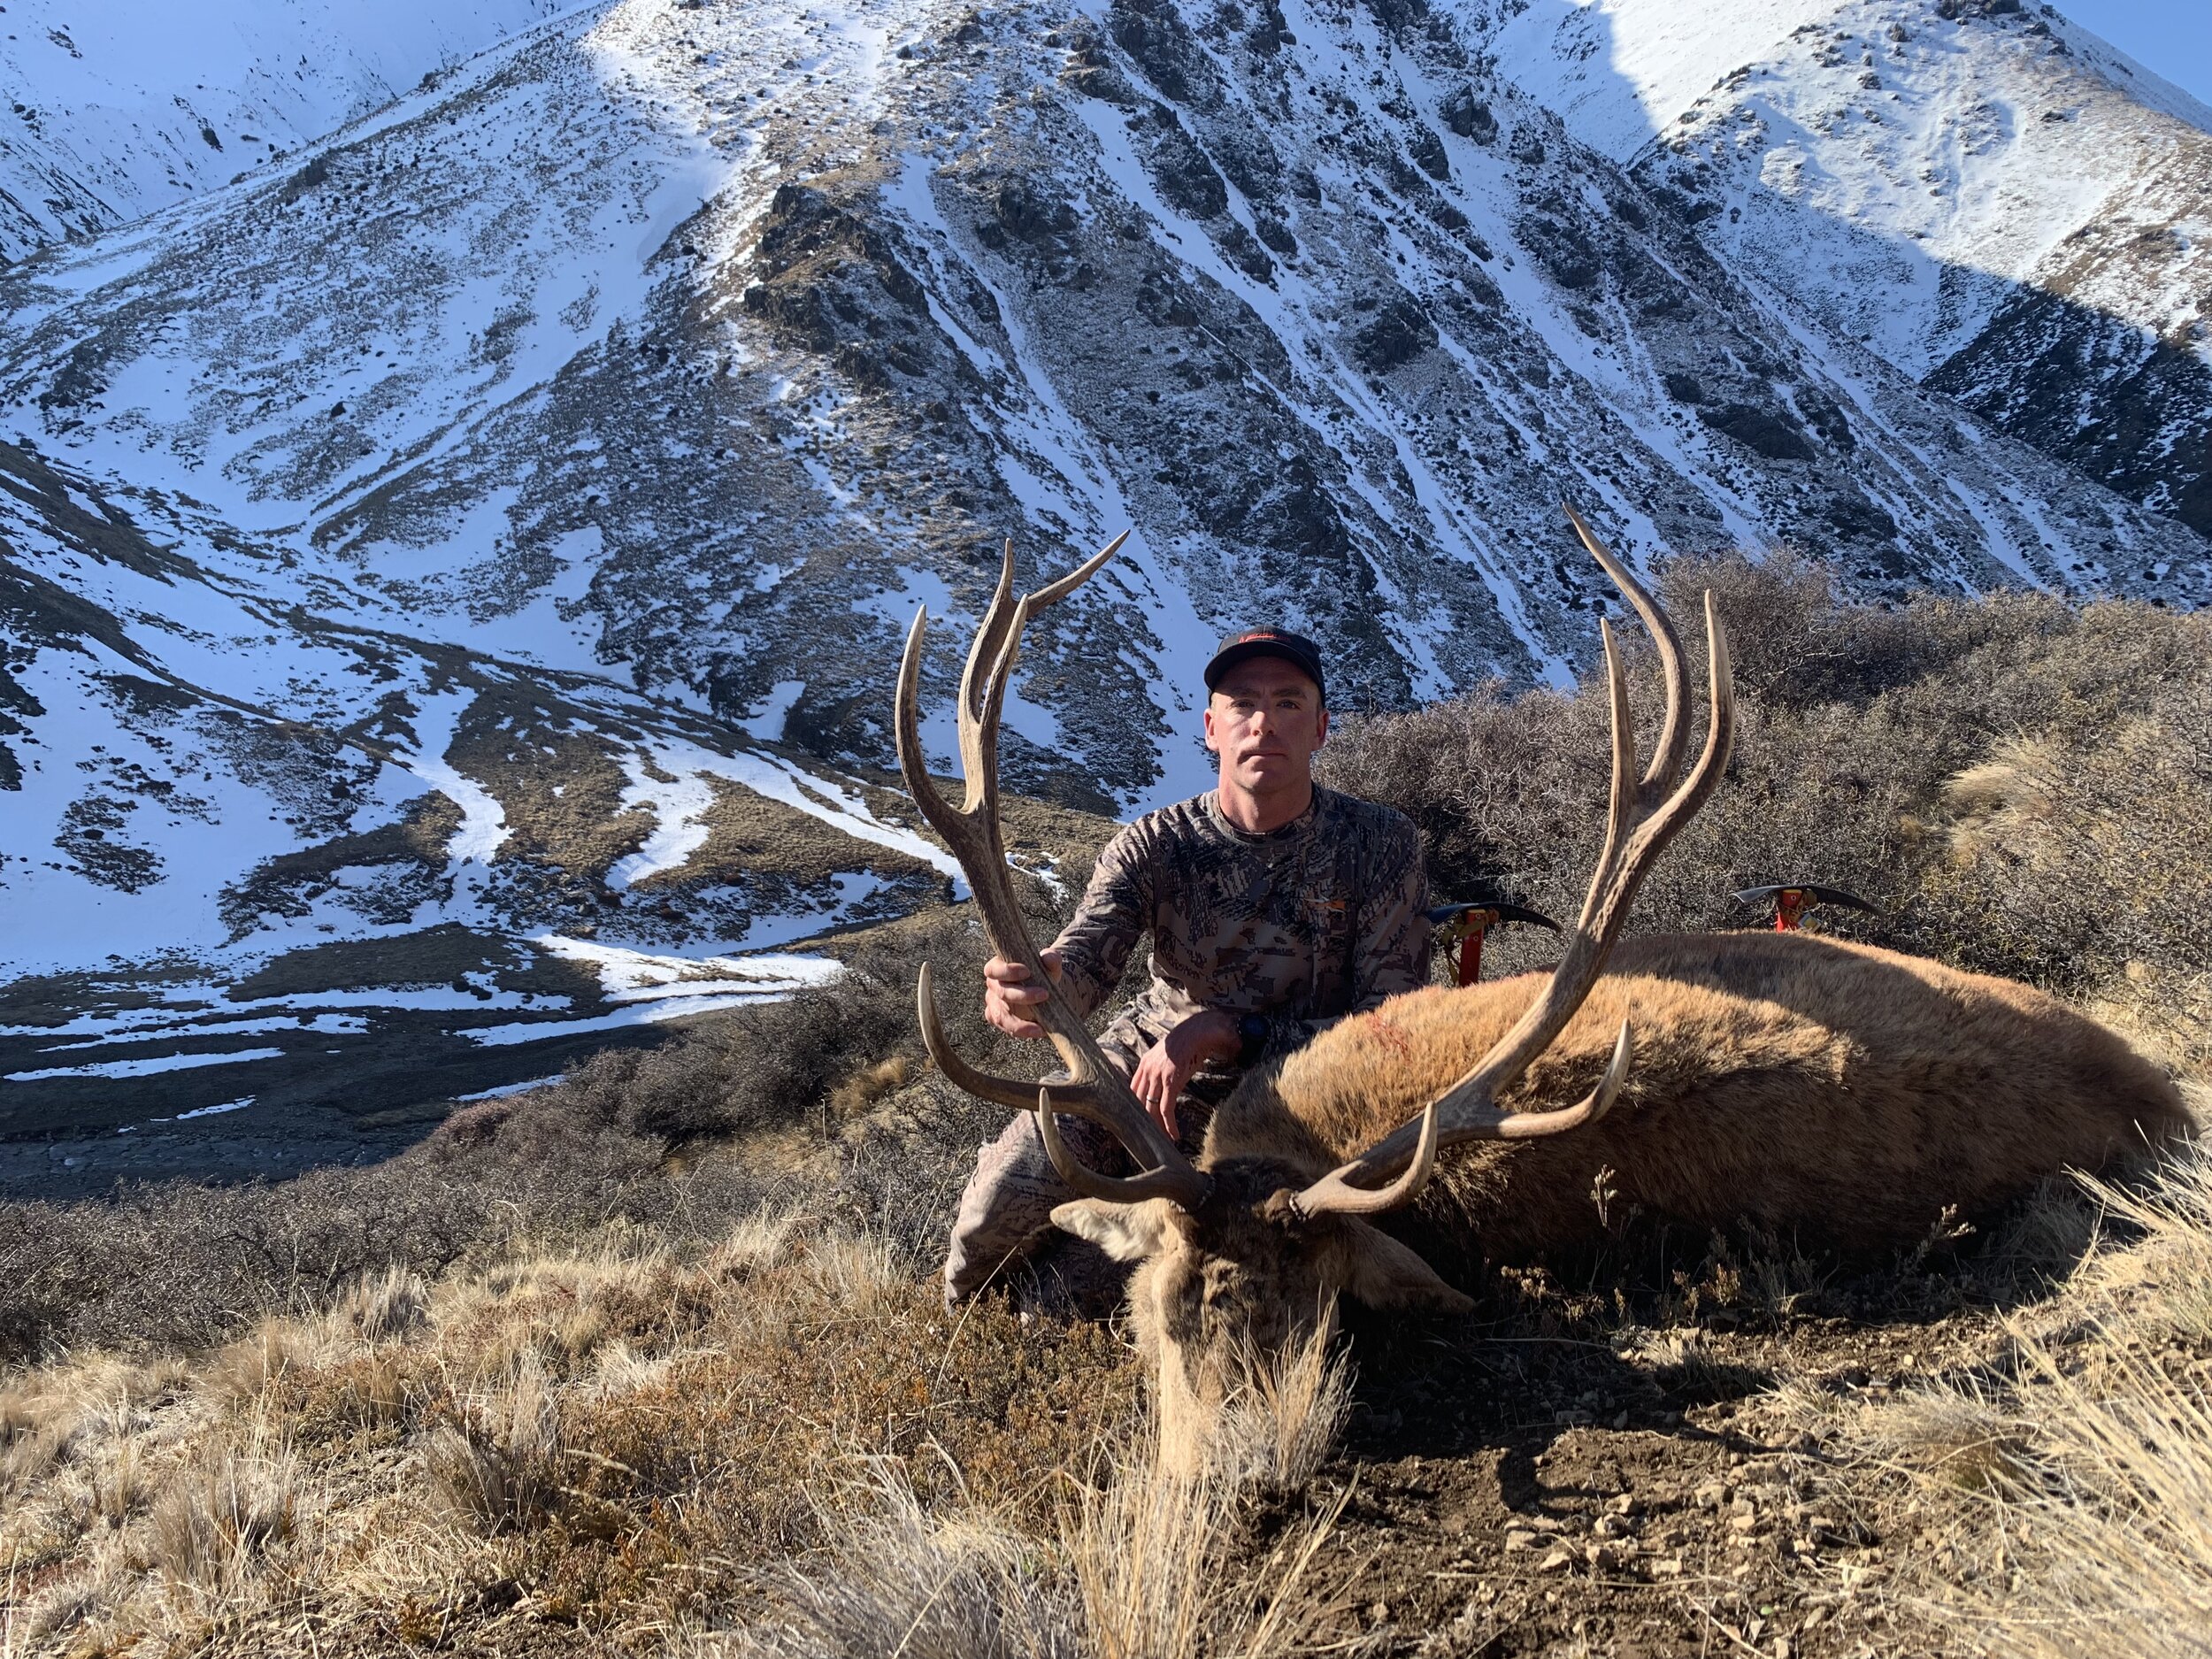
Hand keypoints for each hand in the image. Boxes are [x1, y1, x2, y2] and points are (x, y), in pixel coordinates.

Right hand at [983, 951, 1061, 1037]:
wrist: (1043, 990)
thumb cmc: (1041, 973)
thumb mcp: (1048, 964)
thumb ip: (1050, 958)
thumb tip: (1048, 958)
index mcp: (998, 967)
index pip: (993, 969)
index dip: (1007, 971)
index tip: (1027, 972)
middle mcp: (993, 986)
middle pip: (1001, 992)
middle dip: (1022, 995)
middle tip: (1044, 994)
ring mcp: (994, 1004)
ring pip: (1001, 1015)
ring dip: (1020, 1022)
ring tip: (1040, 1026)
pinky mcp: (999, 1019)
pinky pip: (1006, 1027)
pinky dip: (1022, 1030)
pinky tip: (1038, 1030)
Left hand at [1130, 1009, 1241, 1137]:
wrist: (1199, 1030)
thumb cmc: (1187, 1043)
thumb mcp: (1167, 1056)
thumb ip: (1160, 1069)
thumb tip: (1162, 1086)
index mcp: (1144, 1065)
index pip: (1131, 1092)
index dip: (1133, 1109)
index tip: (1137, 1124)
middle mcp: (1147, 1070)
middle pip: (1138, 1103)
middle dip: (1143, 1123)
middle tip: (1149, 1139)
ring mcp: (1157, 1075)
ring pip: (1150, 1109)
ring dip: (1157, 1128)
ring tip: (1163, 1141)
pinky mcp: (1171, 1081)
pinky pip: (1166, 1108)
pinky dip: (1169, 1124)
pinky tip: (1175, 1134)